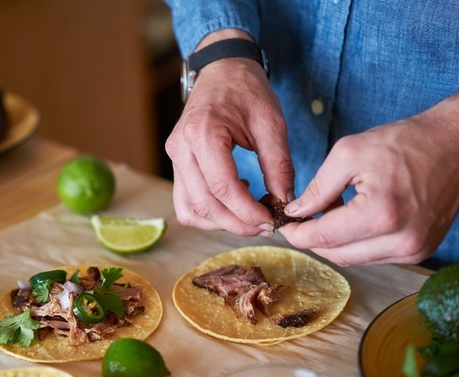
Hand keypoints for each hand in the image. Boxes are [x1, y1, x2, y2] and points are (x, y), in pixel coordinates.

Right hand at [165, 30, 294, 235]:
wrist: (223, 68)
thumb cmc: (247, 89)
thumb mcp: (271, 123)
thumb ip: (278, 165)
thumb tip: (285, 203)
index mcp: (202, 132)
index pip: (222, 187)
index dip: (248, 212)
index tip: (272, 221)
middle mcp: (180, 148)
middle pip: (204, 205)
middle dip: (237, 223)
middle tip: (266, 225)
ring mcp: (174, 157)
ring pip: (190, 210)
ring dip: (221, 222)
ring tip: (250, 214)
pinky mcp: (177, 164)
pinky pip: (187, 203)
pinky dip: (209, 213)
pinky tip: (232, 200)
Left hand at [281, 85, 458, 265]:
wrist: (455, 145)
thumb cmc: (404, 143)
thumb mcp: (349, 153)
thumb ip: (318, 188)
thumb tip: (296, 213)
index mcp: (381, 215)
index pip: (324, 238)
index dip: (298, 234)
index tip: (285, 226)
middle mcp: (401, 240)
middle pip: (337, 254)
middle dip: (314, 239)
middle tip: (303, 219)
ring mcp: (414, 250)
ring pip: (354, 259)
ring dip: (335, 242)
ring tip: (332, 213)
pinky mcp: (420, 251)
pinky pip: (373, 256)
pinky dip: (356, 242)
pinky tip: (354, 220)